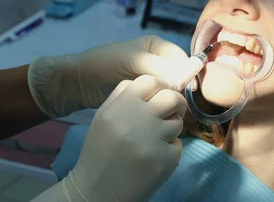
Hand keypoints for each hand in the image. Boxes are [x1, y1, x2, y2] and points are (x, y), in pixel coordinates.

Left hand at [27, 35, 188, 118]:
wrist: (79, 83)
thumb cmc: (105, 64)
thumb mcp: (134, 61)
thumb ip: (163, 67)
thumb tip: (191, 73)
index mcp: (158, 46)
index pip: (183, 60)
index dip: (188, 76)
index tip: (186, 93)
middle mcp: (159, 60)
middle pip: (181, 76)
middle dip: (180, 91)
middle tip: (178, 107)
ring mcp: (152, 79)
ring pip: (173, 91)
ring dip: (172, 101)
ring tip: (169, 113)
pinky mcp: (146, 95)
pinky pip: (161, 100)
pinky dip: (163, 107)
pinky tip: (162, 116)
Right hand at [30, 75, 186, 201]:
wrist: (96, 191)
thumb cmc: (100, 151)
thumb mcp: (104, 117)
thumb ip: (125, 96)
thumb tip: (157, 82)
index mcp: (120, 107)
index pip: (150, 81)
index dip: (162, 85)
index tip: (164, 93)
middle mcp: (136, 120)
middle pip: (171, 97)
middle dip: (176, 103)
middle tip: (172, 112)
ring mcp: (152, 141)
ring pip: (177, 122)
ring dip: (170, 130)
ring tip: (153, 142)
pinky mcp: (164, 160)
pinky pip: (177, 146)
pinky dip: (168, 152)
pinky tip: (151, 160)